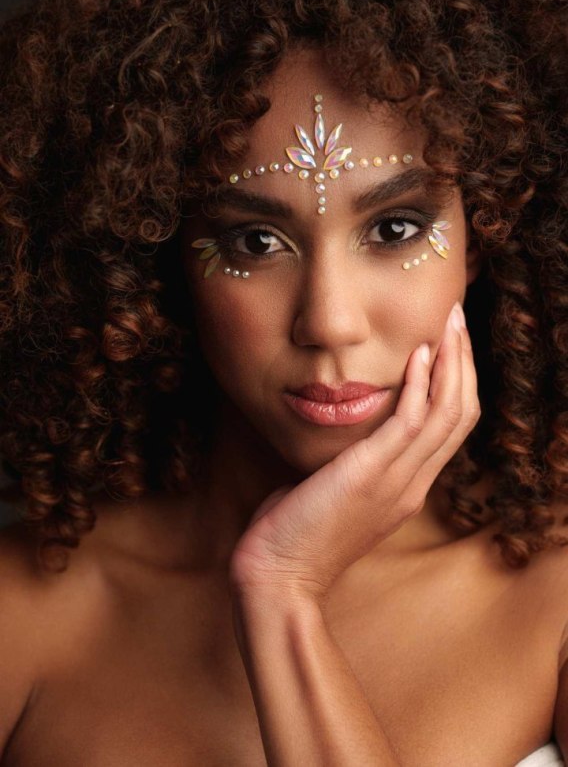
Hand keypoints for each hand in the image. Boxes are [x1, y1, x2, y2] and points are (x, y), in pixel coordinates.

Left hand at [228, 302, 480, 605]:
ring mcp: (398, 481)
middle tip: (458, 320)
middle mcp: (412, 483)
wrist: (277, 577)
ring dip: (453, 362)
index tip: (447, 344)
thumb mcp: (333, 490)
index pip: (450, 427)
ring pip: (448, 413)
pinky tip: (420, 353)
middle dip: (464, 362)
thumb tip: (338, 435)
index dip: (456, 382)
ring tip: (450, 323)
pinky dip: (422, 383)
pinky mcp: (372, 474)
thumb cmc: (295, 532)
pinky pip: (413, 421)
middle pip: (460, 414)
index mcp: (407, 487)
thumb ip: (348, 462)